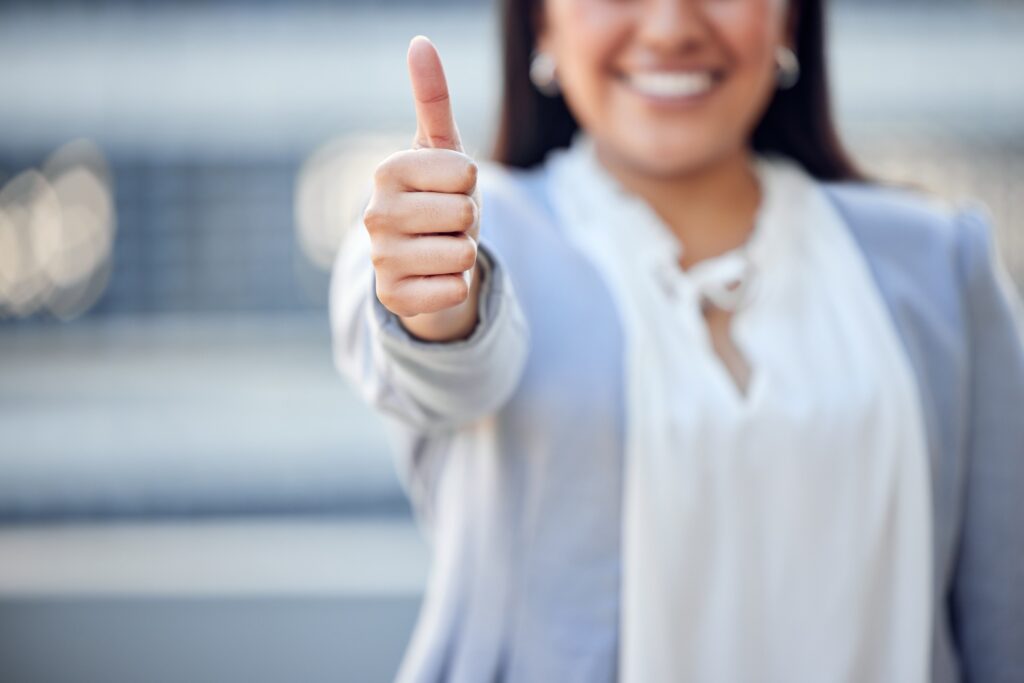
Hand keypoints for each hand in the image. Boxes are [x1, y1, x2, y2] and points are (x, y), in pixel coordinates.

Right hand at [362, 35, 482, 341]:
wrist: (422, 260)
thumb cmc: (437, 196)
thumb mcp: (441, 150)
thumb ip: (433, 98)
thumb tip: (420, 42)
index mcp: (387, 171)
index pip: (466, 173)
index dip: (470, 184)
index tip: (449, 189)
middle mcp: (374, 214)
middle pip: (465, 213)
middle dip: (468, 221)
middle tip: (447, 224)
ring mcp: (379, 259)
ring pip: (461, 254)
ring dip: (462, 254)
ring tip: (441, 248)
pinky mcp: (393, 299)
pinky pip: (453, 291)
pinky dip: (455, 286)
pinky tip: (435, 278)